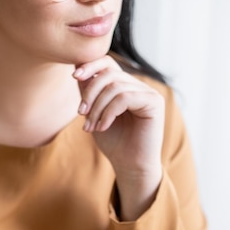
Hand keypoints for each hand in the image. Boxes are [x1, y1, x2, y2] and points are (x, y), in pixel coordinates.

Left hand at [73, 56, 165, 219]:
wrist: (129, 166)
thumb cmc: (114, 143)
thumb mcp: (95, 114)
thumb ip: (89, 92)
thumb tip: (76, 65)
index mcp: (125, 86)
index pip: (108, 63)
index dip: (90, 66)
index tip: (74, 76)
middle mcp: (139, 86)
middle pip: (109, 73)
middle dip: (90, 92)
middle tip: (80, 113)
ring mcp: (148, 92)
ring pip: (115, 86)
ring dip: (97, 108)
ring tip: (90, 127)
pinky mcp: (155, 102)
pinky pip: (125, 97)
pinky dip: (108, 112)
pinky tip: (102, 127)